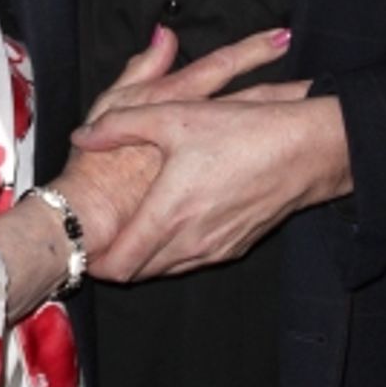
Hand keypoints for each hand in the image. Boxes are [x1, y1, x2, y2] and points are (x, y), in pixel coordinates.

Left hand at [53, 25, 288, 256]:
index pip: (118, 264)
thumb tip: (80, 137)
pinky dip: (172, 252)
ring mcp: (215, 250)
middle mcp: (190, 243)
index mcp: (168, 215)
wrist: (306, 150)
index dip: (93, 260)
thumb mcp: (173, 114)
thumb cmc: (240, 130)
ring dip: (144, 257)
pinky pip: (192, 261)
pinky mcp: (236, 247)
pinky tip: (171, 223)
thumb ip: (119, 125)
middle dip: (114, 259)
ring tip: (128, 229)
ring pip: (166, 268)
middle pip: (138, 272)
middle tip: (98, 236)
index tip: (79, 244)